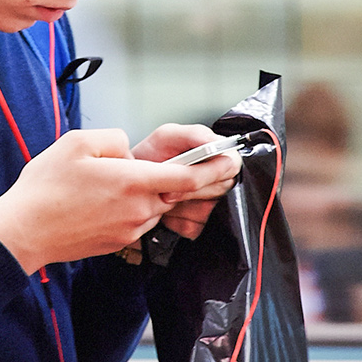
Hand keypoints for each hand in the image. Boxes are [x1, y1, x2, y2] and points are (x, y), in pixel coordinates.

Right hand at [0, 129, 222, 273]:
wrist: (22, 233)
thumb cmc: (45, 186)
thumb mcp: (77, 143)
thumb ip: (113, 140)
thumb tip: (128, 152)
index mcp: (133, 182)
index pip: (186, 176)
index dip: (213, 168)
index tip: (231, 161)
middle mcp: (138, 209)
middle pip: (176, 193)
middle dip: (191, 181)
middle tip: (204, 169)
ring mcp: (130, 230)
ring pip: (156, 206)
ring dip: (155, 194)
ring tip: (122, 182)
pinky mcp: (119, 242)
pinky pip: (139, 220)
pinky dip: (136, 208)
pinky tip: (108, 200)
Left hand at [131, 124, 242, 239]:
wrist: (130, 182)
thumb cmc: (150, 157)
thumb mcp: (167, 136)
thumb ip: (195, 135)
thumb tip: (216, 144)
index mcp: (216, 156)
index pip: (231, 165)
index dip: (211, 172)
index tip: (187, 174)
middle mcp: (218, 180)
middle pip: (221, 191)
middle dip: (190, 190)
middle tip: (167, 188)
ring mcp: (210, 204)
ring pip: (208, 211)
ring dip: (181, 206)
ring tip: (165, 196)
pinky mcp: (199, 223)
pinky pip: (196, 227)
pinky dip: (176, 220)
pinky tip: (166, 210)